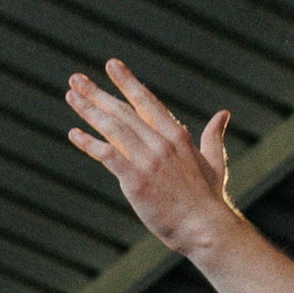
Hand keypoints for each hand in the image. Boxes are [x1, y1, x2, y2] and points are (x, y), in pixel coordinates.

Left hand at [64, 58, 242, 256]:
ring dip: (89, 110)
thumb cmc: (209, 199)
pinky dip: (89, 143)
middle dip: (98, 93)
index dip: (127, 81)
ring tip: (71, 96)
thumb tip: (223, 114)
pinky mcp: (135, 180)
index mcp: (177, 135)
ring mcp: (147, 160)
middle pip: (123, 110)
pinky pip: (107, 155)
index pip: (146, 100)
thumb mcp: (215, 161)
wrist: (205, 227)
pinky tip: (73, 134)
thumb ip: (213, 135)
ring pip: (112, 127)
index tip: (112, 65)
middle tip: (76, 79)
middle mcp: (160, 142)